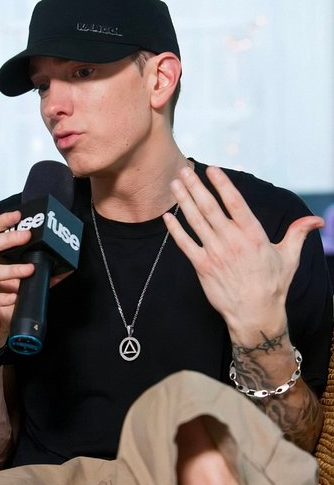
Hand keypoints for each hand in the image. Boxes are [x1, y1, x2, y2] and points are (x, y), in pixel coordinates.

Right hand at [0, 211, 70, 356]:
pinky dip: (1, 296)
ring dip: (12, 270)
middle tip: (27, 236)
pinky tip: (14, 296)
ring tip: (28, 270)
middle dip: (9, 239)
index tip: (18, 214)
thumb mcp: (20, 289)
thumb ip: (37, 278)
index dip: (3, 222)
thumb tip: (62, 271)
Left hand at [164, 166, 323, 345]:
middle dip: (196, 186)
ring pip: (196, 221)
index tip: (212, 169)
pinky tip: (168, 216)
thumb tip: (317, 221)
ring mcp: (215, 253)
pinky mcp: (202, 267)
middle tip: (184, 170)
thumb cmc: (272, 285)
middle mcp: (232, 241)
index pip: (235, 203)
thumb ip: (298, 233)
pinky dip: (175, 229)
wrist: (255, 314)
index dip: (222, 184)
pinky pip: (185, 244)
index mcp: (253, 235)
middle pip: (209, 208)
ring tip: (175, 183)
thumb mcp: (289, 257)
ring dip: (184, 200)